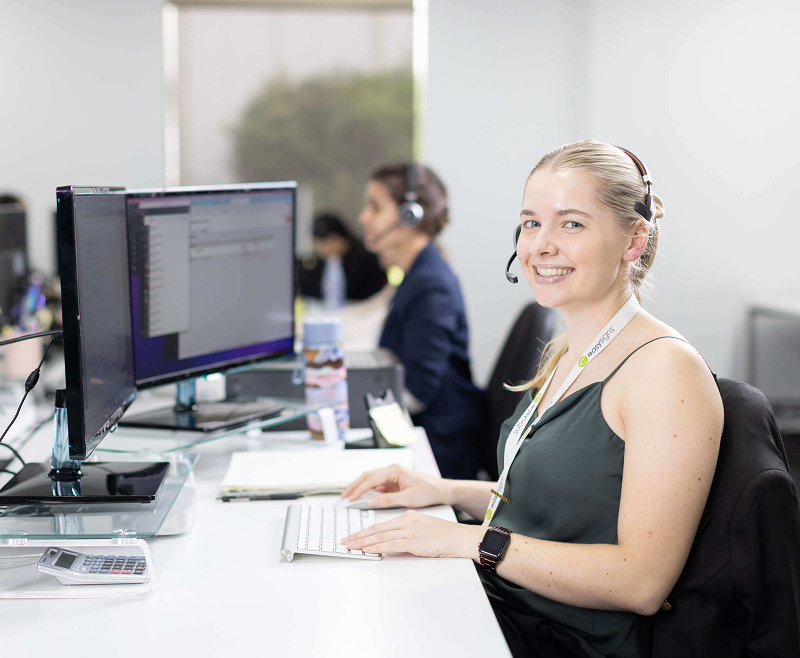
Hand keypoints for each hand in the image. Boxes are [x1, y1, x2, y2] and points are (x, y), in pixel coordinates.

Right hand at [341, 464, 447, 508]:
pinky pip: (377, 483)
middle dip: (354, 485)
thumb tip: (370, 501)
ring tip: (349, 496)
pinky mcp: (394, 480)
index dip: (359, 489)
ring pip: (371, 478)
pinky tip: (362, 496)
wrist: (441, 490)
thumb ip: (388, 500)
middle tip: (343, 496)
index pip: (371, 479)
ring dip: (360, 486)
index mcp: (395, 470)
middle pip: (368, 475)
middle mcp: (392, 469)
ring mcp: (393, 474)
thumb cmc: (428, 491)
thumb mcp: (408, 499)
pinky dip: (368, 489)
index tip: (350, 498)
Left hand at [343, 510, 482, 558]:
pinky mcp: (413, 541)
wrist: (459, 537)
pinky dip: (376, 547)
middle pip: (377, 529)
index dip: (365, 531)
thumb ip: (406, 533)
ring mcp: (409, 530)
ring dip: (363, 542)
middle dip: (359, 536)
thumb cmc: (444, 536)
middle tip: (345, 541)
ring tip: (351, 546)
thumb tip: (391, 542)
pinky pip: (390, 544)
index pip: (381, 524)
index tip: (354, 536)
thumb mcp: (422, 529)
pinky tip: (367, 550)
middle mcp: (406, 521)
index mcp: (407, 517)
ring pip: (380, 536)